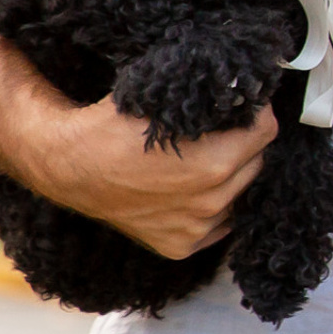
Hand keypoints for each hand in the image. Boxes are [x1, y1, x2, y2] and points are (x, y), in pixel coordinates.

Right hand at [30, 93, 276, 257]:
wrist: (66, 165)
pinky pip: (218, 223)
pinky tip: (192, 189)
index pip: (266, 131)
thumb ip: (213, 100)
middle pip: (256, 163)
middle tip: (222, 132)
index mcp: (212, 165)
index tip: (244, 106)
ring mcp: (195, 229)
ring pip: (239, 193)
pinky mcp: (180, 246)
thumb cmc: (112, 126)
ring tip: (202, 160)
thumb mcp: (165, 103)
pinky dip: (212, 206)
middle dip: (244, 144)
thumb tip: (246, 87)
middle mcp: (209, 203)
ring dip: (230, 176)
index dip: (255, 113)